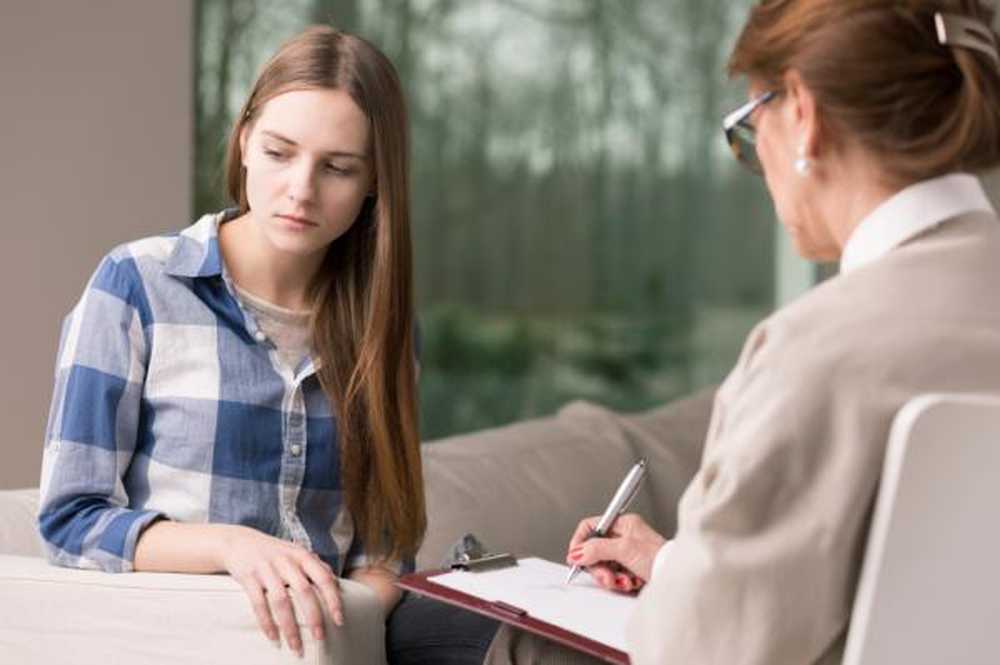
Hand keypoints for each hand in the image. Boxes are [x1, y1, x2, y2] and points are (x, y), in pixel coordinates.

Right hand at [219, 525, 341, 656]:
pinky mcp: (249, 577)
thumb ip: (315, 565)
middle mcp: (286, 561)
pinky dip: (266, 622)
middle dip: (314, 617)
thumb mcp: (296, 552)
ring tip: (295, 645)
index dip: (333, 599)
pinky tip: (273, 637)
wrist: (239, 542)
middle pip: (304, 591)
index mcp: (302, 555)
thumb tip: (335, 581)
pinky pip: (258, 604)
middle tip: (320, 637)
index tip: (339, 619)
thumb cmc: (274, 552)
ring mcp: (267, 569)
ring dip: (289, 626)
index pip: (323, 577)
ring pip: (281, 601)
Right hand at [566, 513, 665, 592]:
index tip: (575, 557)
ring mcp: (626, 553)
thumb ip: (597, 549)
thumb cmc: (660, 557)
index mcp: (623, 524)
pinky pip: (613, 575)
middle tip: (607, 576)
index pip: (591, 527)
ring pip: (602, 565)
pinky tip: (630, 582)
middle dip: (599, 567)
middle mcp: (623, 537)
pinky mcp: (629, 568)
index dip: (580, 542)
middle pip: (594, 550)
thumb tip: (576, 552)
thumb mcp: (625, 549)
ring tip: (623, 581)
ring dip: (610, 577)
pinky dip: (619, 582)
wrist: (678, 578)